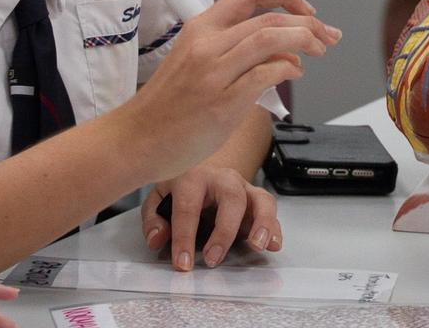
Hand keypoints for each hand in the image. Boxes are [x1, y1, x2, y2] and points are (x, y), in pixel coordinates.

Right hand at [122, 0, 341, 182]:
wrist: (136, 139)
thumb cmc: (168, 104)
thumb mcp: (195, 60)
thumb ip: (234, 48)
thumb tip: (283, 49)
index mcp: (201, 27)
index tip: (307, 9)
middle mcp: (207, 43)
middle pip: (270, 16)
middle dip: (308, 23)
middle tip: (327, 36)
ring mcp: (214, 72)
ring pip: (271, 38)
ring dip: (304, 41)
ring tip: (318, 51)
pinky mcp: (222, 103)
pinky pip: (266, 74)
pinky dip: (288, 69)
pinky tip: (293, 73)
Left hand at [142, 166, 280, 271]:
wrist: (202, 165)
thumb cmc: (179, 187)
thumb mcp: (158, 198)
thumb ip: (153, 219)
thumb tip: (157, 240)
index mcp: (193, 176)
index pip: (188, 207)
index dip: (184, 237)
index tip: (182, 263)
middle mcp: (222, 178)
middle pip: (231, 198)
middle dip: (224, 230)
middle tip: (213, 258)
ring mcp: (242, 187)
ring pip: (260, 199)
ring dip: (262, 223)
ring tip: (258, 245)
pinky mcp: (255, 197)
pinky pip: (269, 209)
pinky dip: (274, 227)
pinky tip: (274, 244)